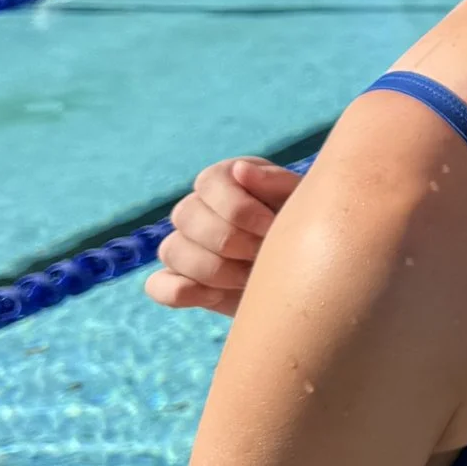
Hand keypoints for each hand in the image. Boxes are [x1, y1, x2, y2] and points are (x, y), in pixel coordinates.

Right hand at [143, 155, 300, 313]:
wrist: (308, 279)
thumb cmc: (308, 232)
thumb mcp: (303, 204)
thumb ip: (276, 183)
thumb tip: (240, 169)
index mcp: (226, 180)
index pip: (209, 182)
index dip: (238, 208)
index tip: (271, 228)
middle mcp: (198, 208)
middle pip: (186, 215)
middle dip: (229, 241)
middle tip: (263, 256)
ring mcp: (184, 245)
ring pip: (171, 249)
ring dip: (213, 268)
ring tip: (250, 279)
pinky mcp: (180, 281)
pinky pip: (158, 285)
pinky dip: (181, 292)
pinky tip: (216, 296)